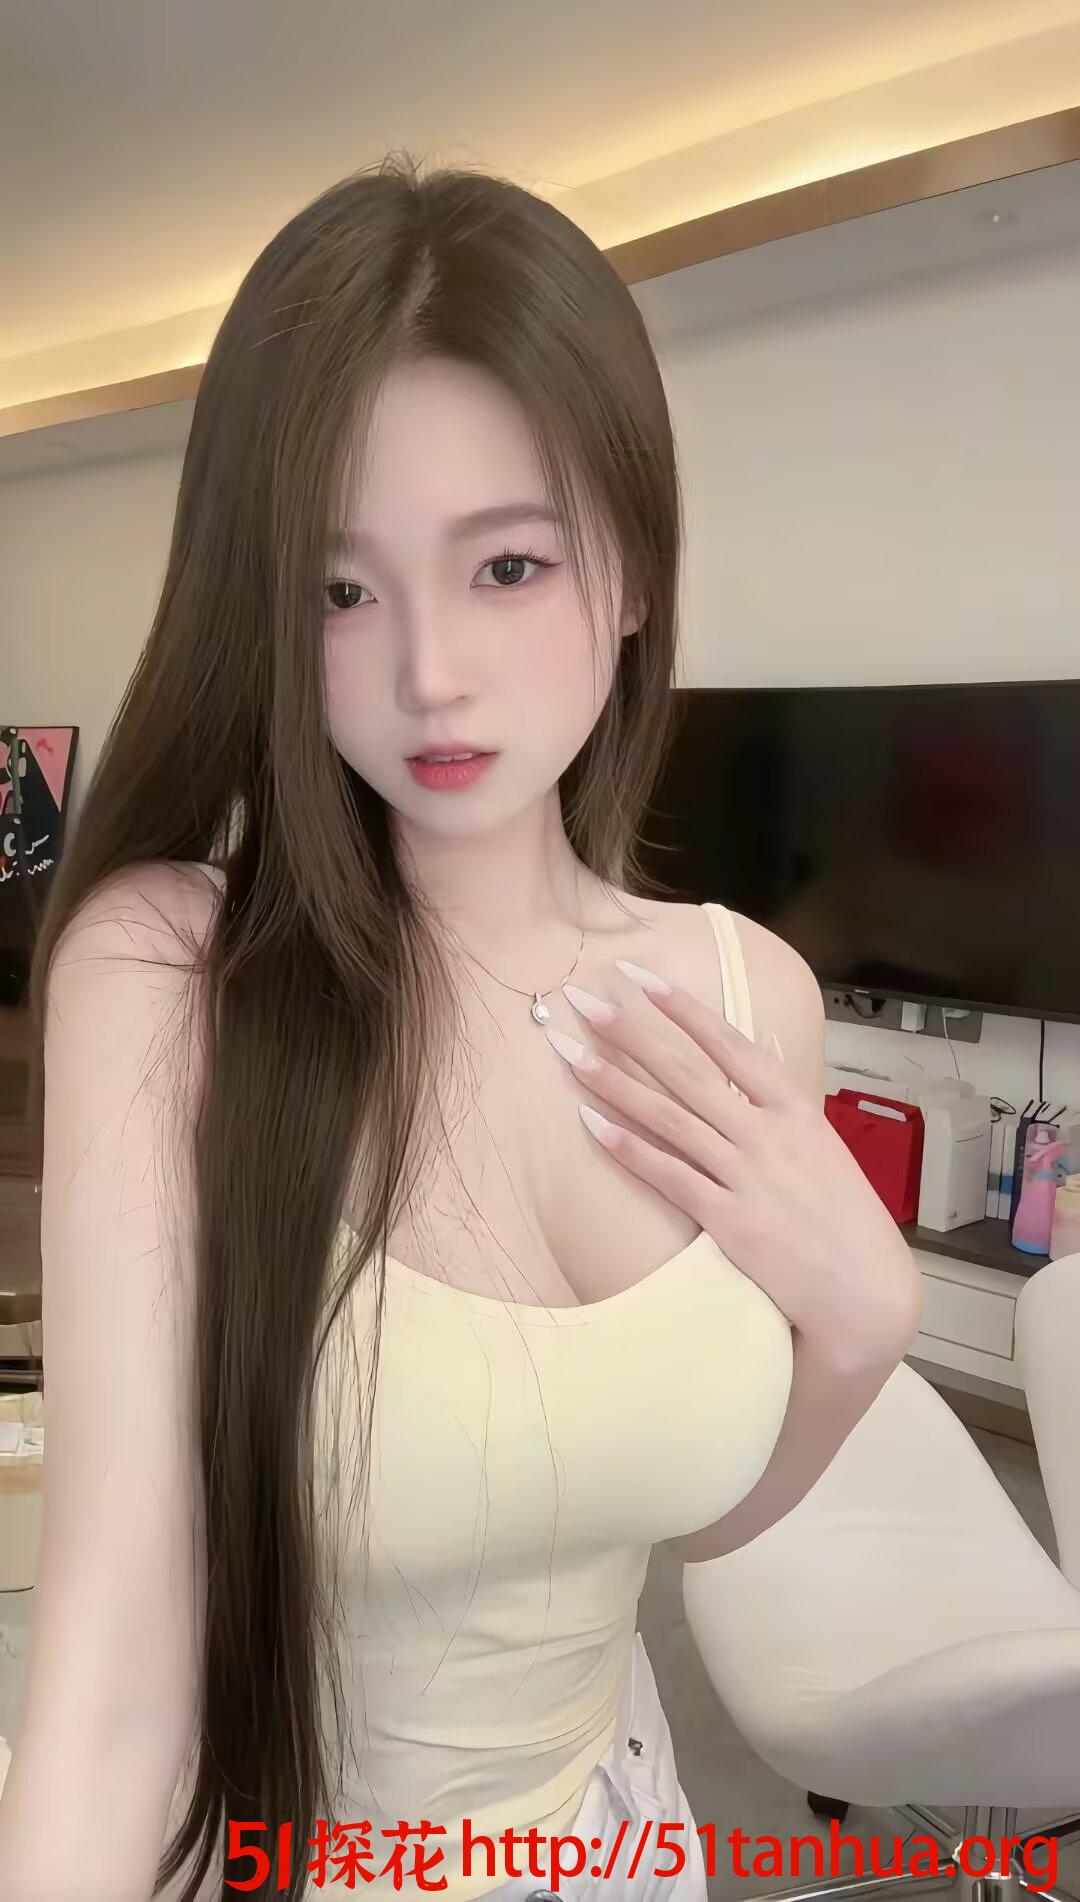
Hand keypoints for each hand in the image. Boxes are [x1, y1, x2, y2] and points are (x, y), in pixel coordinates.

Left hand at [550, 962, 921, 1365]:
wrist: (866, 1291)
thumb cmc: (846, 1219)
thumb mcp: (824, 1147)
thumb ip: (786, 1103)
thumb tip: (762, 1051)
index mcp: (796, 1109)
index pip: (730, 1044)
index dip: (682, 1008)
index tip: (641, 978)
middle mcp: (768, 1133)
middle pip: (686, 1071)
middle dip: (630, 1032)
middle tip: (583, 1001)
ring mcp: (747, 1175)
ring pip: (667, 1116)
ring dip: (613, 1082)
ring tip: (569, 1053)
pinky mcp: (729, 1220)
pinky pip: (668, 1174)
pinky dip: (628, 1148)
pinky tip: (591, 1123)